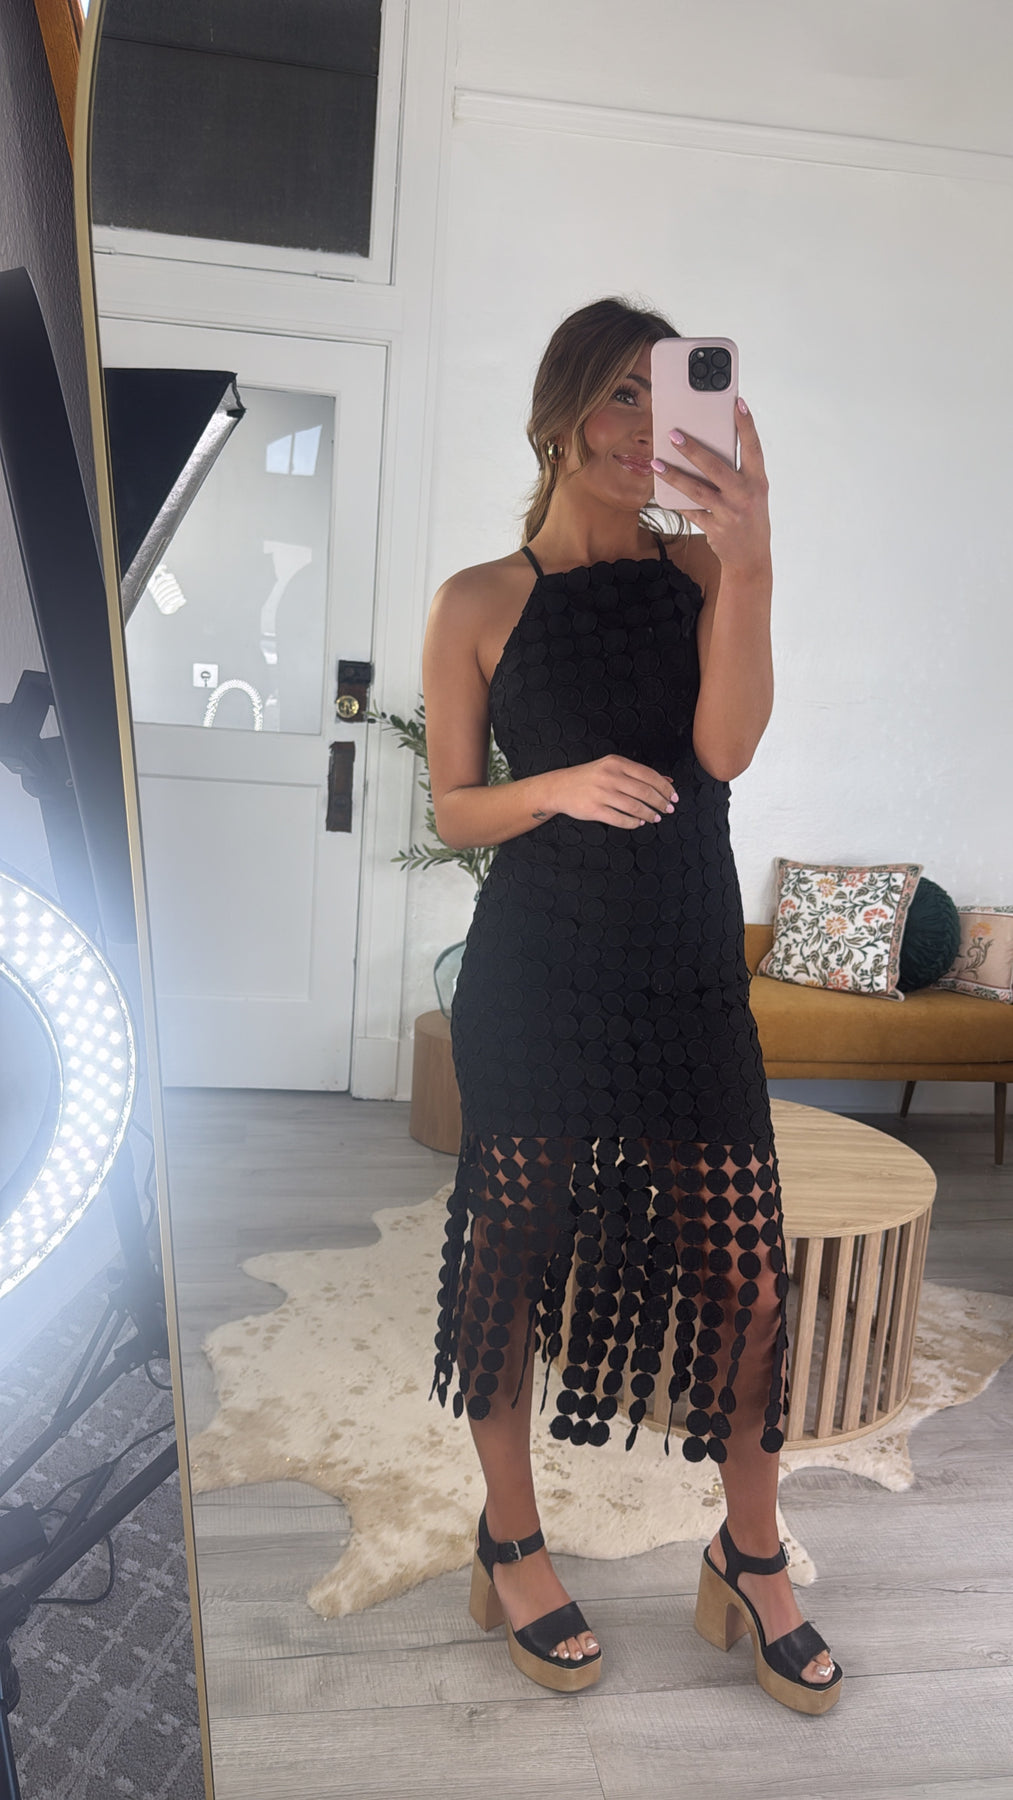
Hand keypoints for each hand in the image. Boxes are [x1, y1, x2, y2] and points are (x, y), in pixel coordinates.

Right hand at [545, 756, 677, 828]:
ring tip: (656, 817)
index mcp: (616, 763)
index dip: (665, 788)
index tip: (674, 796)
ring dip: (650, 814)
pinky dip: (633, 823)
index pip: (649, 775)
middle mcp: (609, 776)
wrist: (560, 787)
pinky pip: (620, 819)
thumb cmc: (589, 778)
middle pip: (644, 791)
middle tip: (668, 809)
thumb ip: (639, 774)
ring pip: (634, 807)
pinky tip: (639, 822)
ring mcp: (601, 793)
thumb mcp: (613, 768)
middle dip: (660, 802)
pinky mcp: (594, 810)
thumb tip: (667, 781)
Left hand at [651, 397, 769, 573]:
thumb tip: (707, 447)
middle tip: (674, 434)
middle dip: (693, 449)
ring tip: (657, 462)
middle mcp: (745, 495)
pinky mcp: (715, 529)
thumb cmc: (750, 517)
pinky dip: (676, 501)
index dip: (746, 424)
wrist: (752, 558)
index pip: (753, 447)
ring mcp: (729, 513)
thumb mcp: (753, 492)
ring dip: (675, 475)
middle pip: (716, 467)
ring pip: (698, 490)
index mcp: (758, 481)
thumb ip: (737, 471)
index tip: (736, 403)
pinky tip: (661, 490)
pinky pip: (691, 511)